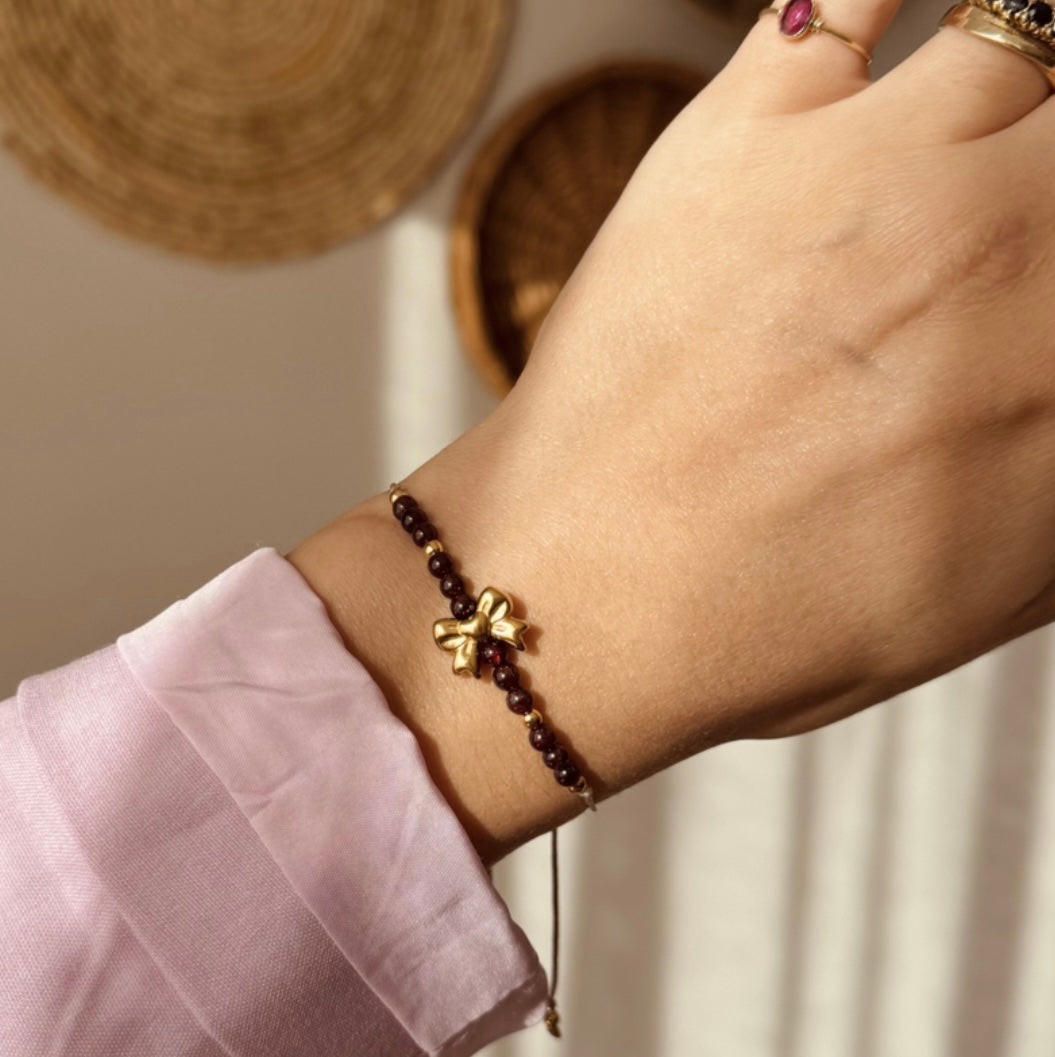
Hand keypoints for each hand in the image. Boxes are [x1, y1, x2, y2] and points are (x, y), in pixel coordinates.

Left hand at [291, 0, 1054, 858]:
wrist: (593, 592)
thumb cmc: (785, 621)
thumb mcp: (1004, 585)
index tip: (1035, 276)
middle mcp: (1005, 230)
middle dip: (1050, 163)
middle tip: (1011, 209)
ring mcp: (873, 163)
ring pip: (1022, 31)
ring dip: (1021, 71)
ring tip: (969, 148)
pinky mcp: (744, 131)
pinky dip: (882, 3)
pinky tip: (898, 31)